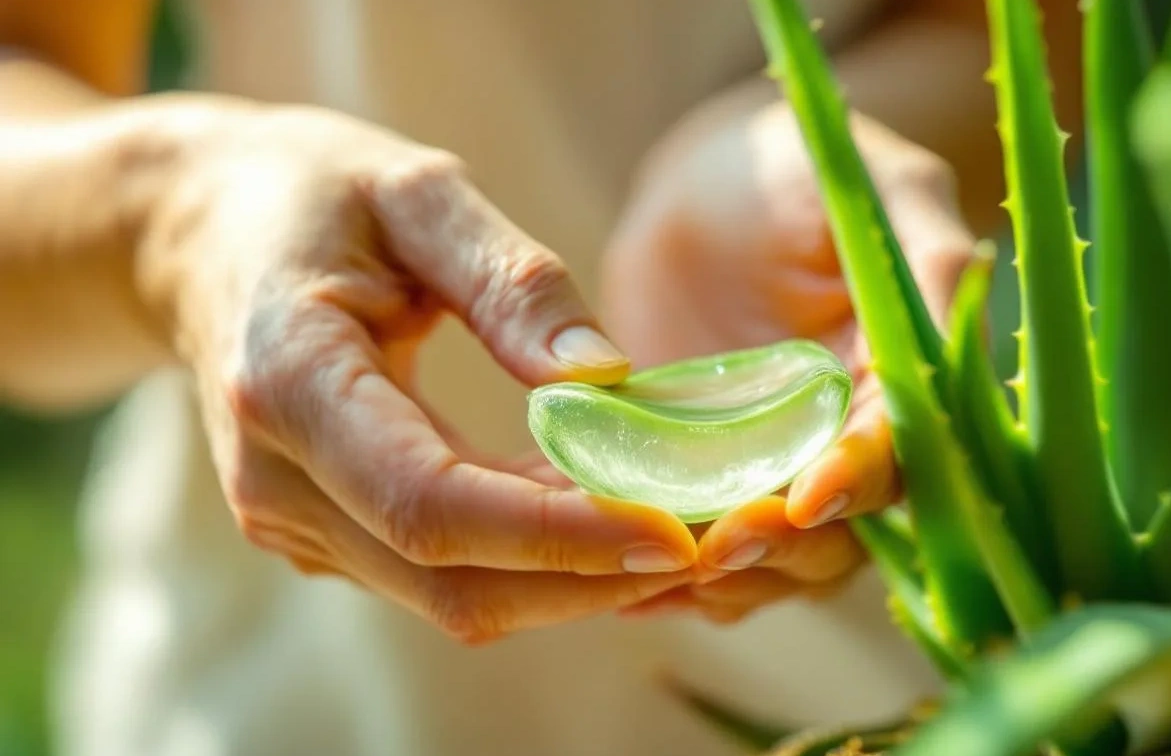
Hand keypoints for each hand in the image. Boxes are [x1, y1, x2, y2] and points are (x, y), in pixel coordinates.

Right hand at [137, 101, 697, 643]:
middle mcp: (277, 480)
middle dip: (591, 576)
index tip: (675, 530)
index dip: (559, 535)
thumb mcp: (415, 194)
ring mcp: (293, 521)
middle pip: (452, 581)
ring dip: (573, 578)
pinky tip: (601, 515)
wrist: (201, 237)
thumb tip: (608, 377)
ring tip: (677, 524)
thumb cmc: (309, 195)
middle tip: (712, 537)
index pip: (433, 505)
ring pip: (452, 598)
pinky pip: (440, 575)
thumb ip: (510, 281)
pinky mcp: (321, 534)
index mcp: (288, 384)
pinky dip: (532, 561)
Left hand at [603, 100, 976, 622]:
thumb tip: (965, 317)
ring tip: (664, 580)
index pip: (900, 450)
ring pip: (777, 555)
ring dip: (729, 574)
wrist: (707, 190)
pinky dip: (674, 575)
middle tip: (719, 547)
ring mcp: (782, 468)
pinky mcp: (716, 481)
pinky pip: (707, 543)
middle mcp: (853, 442)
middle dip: (783, 543)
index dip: (859, 478)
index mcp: (905, 382)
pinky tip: (626, 592)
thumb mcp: (865, 192)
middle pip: (842, 528)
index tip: (807, 497)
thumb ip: (922, 257)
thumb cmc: (796, 168)